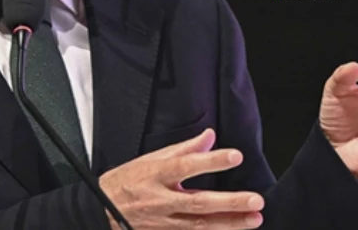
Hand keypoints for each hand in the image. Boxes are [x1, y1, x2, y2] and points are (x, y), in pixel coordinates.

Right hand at [98, 128, 263, 229]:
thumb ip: (184, 149)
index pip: (186, 165)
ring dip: (229, 224)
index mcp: (157, 174)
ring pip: (200, 226)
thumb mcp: (152, 158)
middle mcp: (161, 200)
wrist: (102, 210)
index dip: (211, 161)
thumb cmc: (128, 181)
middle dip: (229, 203)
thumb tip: (210, 136)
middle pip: (198, 202)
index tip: (235, 156)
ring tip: (254, 219)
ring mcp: (163, 222)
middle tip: (255, 200)